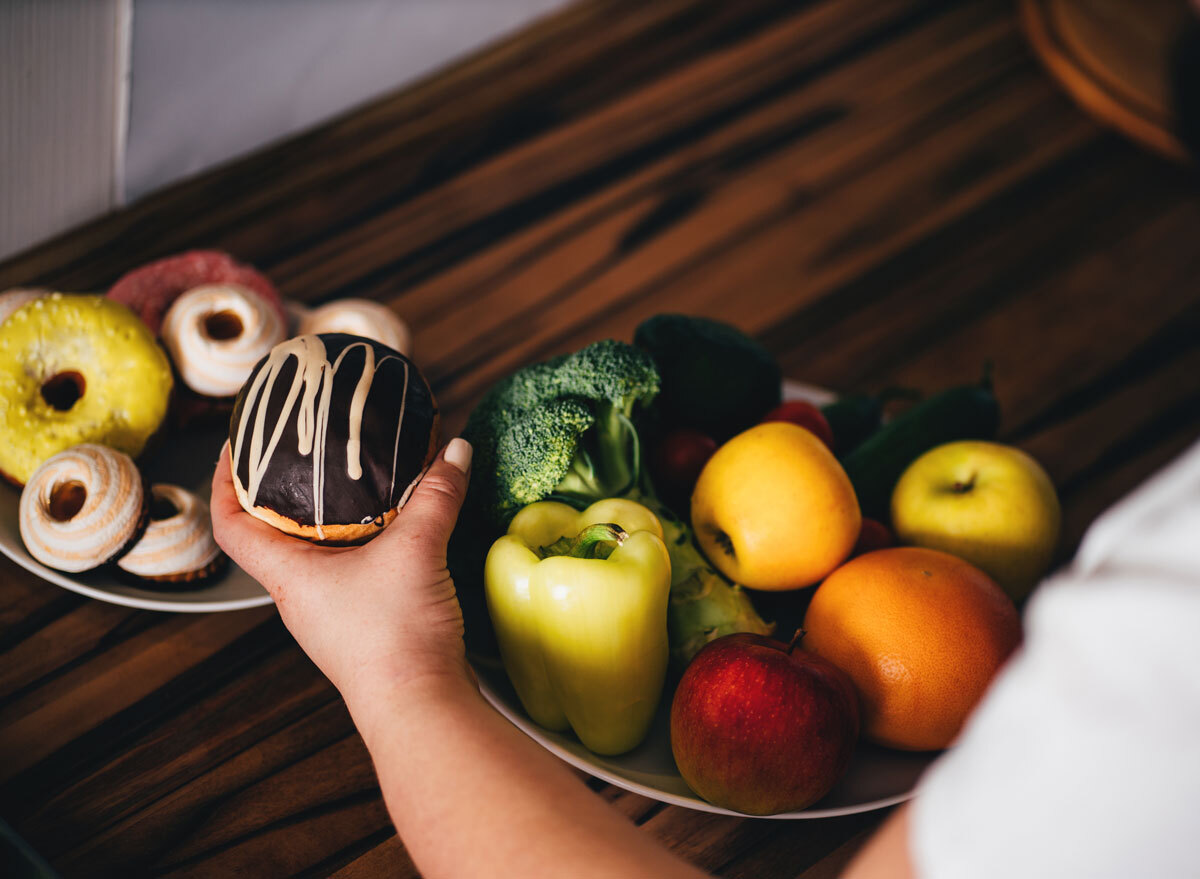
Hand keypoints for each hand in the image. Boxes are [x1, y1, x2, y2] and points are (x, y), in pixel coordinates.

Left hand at [210, 438, 475, 704]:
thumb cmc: (394, 638)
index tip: (236, 443)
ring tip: (355, 479)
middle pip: (273, 533)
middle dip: (284, 489)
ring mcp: (331, 614)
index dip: (224, 480)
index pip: (230, 524)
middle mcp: (301, 595)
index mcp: (288, 576)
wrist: (421, 709)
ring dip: (330, 516)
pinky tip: (396, 527)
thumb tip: (455, 448)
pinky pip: (353, 572)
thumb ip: (437, 496)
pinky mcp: (364, 626)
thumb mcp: (416, 551)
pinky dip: (366, 542)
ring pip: (317, 553)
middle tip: (305, 449)